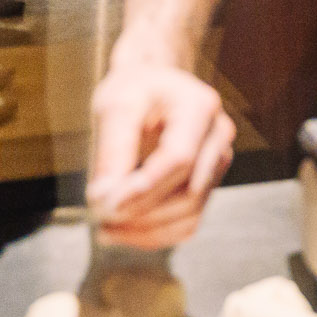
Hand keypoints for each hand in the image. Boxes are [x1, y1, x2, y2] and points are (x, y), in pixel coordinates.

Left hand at [87, 60, 234, 249]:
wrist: (153, 83)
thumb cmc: (134, 88)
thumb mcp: (115, 105)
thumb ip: (112, 150)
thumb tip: (104, 200)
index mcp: (199, 106)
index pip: (179, 158)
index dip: (144, 188)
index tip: (105, 205)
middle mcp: (218, 136)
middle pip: (188, 191)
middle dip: (142, 213)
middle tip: (98, 217)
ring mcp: (217, 162)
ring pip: (190, 213)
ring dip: (147, 230)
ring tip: (105, 228)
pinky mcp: (208, 184)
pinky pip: (188, 221)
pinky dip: (156, 234)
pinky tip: (123, 231)